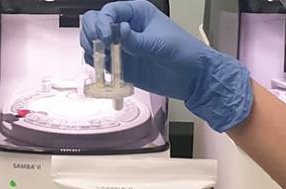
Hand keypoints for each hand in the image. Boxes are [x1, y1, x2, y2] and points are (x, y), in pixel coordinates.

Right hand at [80, 0, 252, 131]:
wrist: (193, 78)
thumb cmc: (183, 52)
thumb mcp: (160, 44)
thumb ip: (137, 40)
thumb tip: (118, 30)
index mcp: (136, 13)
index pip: (108, 12)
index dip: (102, 23)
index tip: (106, 38)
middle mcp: (125, 27)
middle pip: (94, 23)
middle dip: (92, 34)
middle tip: (99, 49)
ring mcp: (121, 46)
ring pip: (94, 42)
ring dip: (92, 50)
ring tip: (102, 61)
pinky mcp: (121, 64)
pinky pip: (101, 62)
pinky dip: (97, 65)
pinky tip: (105, 70)